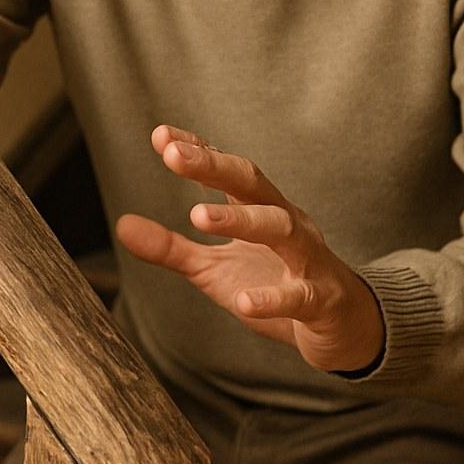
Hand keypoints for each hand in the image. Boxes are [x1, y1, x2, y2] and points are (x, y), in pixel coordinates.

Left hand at [116, 124, 384, 374]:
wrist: (342, 328)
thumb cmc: (276, 286)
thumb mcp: (215, 269)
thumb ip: (172, 248)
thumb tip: (121, 224)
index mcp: (262, 211)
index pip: (229, 172)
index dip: (199, 152)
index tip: (161, 135)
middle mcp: (288, 224)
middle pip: (253, 185)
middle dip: (215, 166)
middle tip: (174, 155)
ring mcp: (309, 260)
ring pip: (281, 228)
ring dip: (240, 219)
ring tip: (197, 215)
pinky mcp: (322, 300)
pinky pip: (300, 295)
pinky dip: (274, 298)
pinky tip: (245, 302)